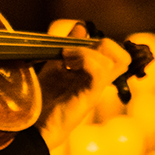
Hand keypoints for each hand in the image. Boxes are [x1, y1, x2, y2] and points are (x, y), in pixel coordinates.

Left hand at [35, 21, 130, 149]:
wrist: (32, 128)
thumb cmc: (40, 100)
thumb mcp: (53, 67)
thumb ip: (67, 48)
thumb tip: (81, 26)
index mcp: (92, 75)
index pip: (115, 54)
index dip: (97, 42)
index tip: (69, 45)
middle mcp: (97, 83)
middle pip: (122, 57)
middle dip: (101, 44)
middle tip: (72, 50)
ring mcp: (95, 90)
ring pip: (116, 61)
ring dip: (89, 51)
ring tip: (66, 57)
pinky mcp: (88, 97)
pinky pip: (100, 72)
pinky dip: (86, 60)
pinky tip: (67, 63)